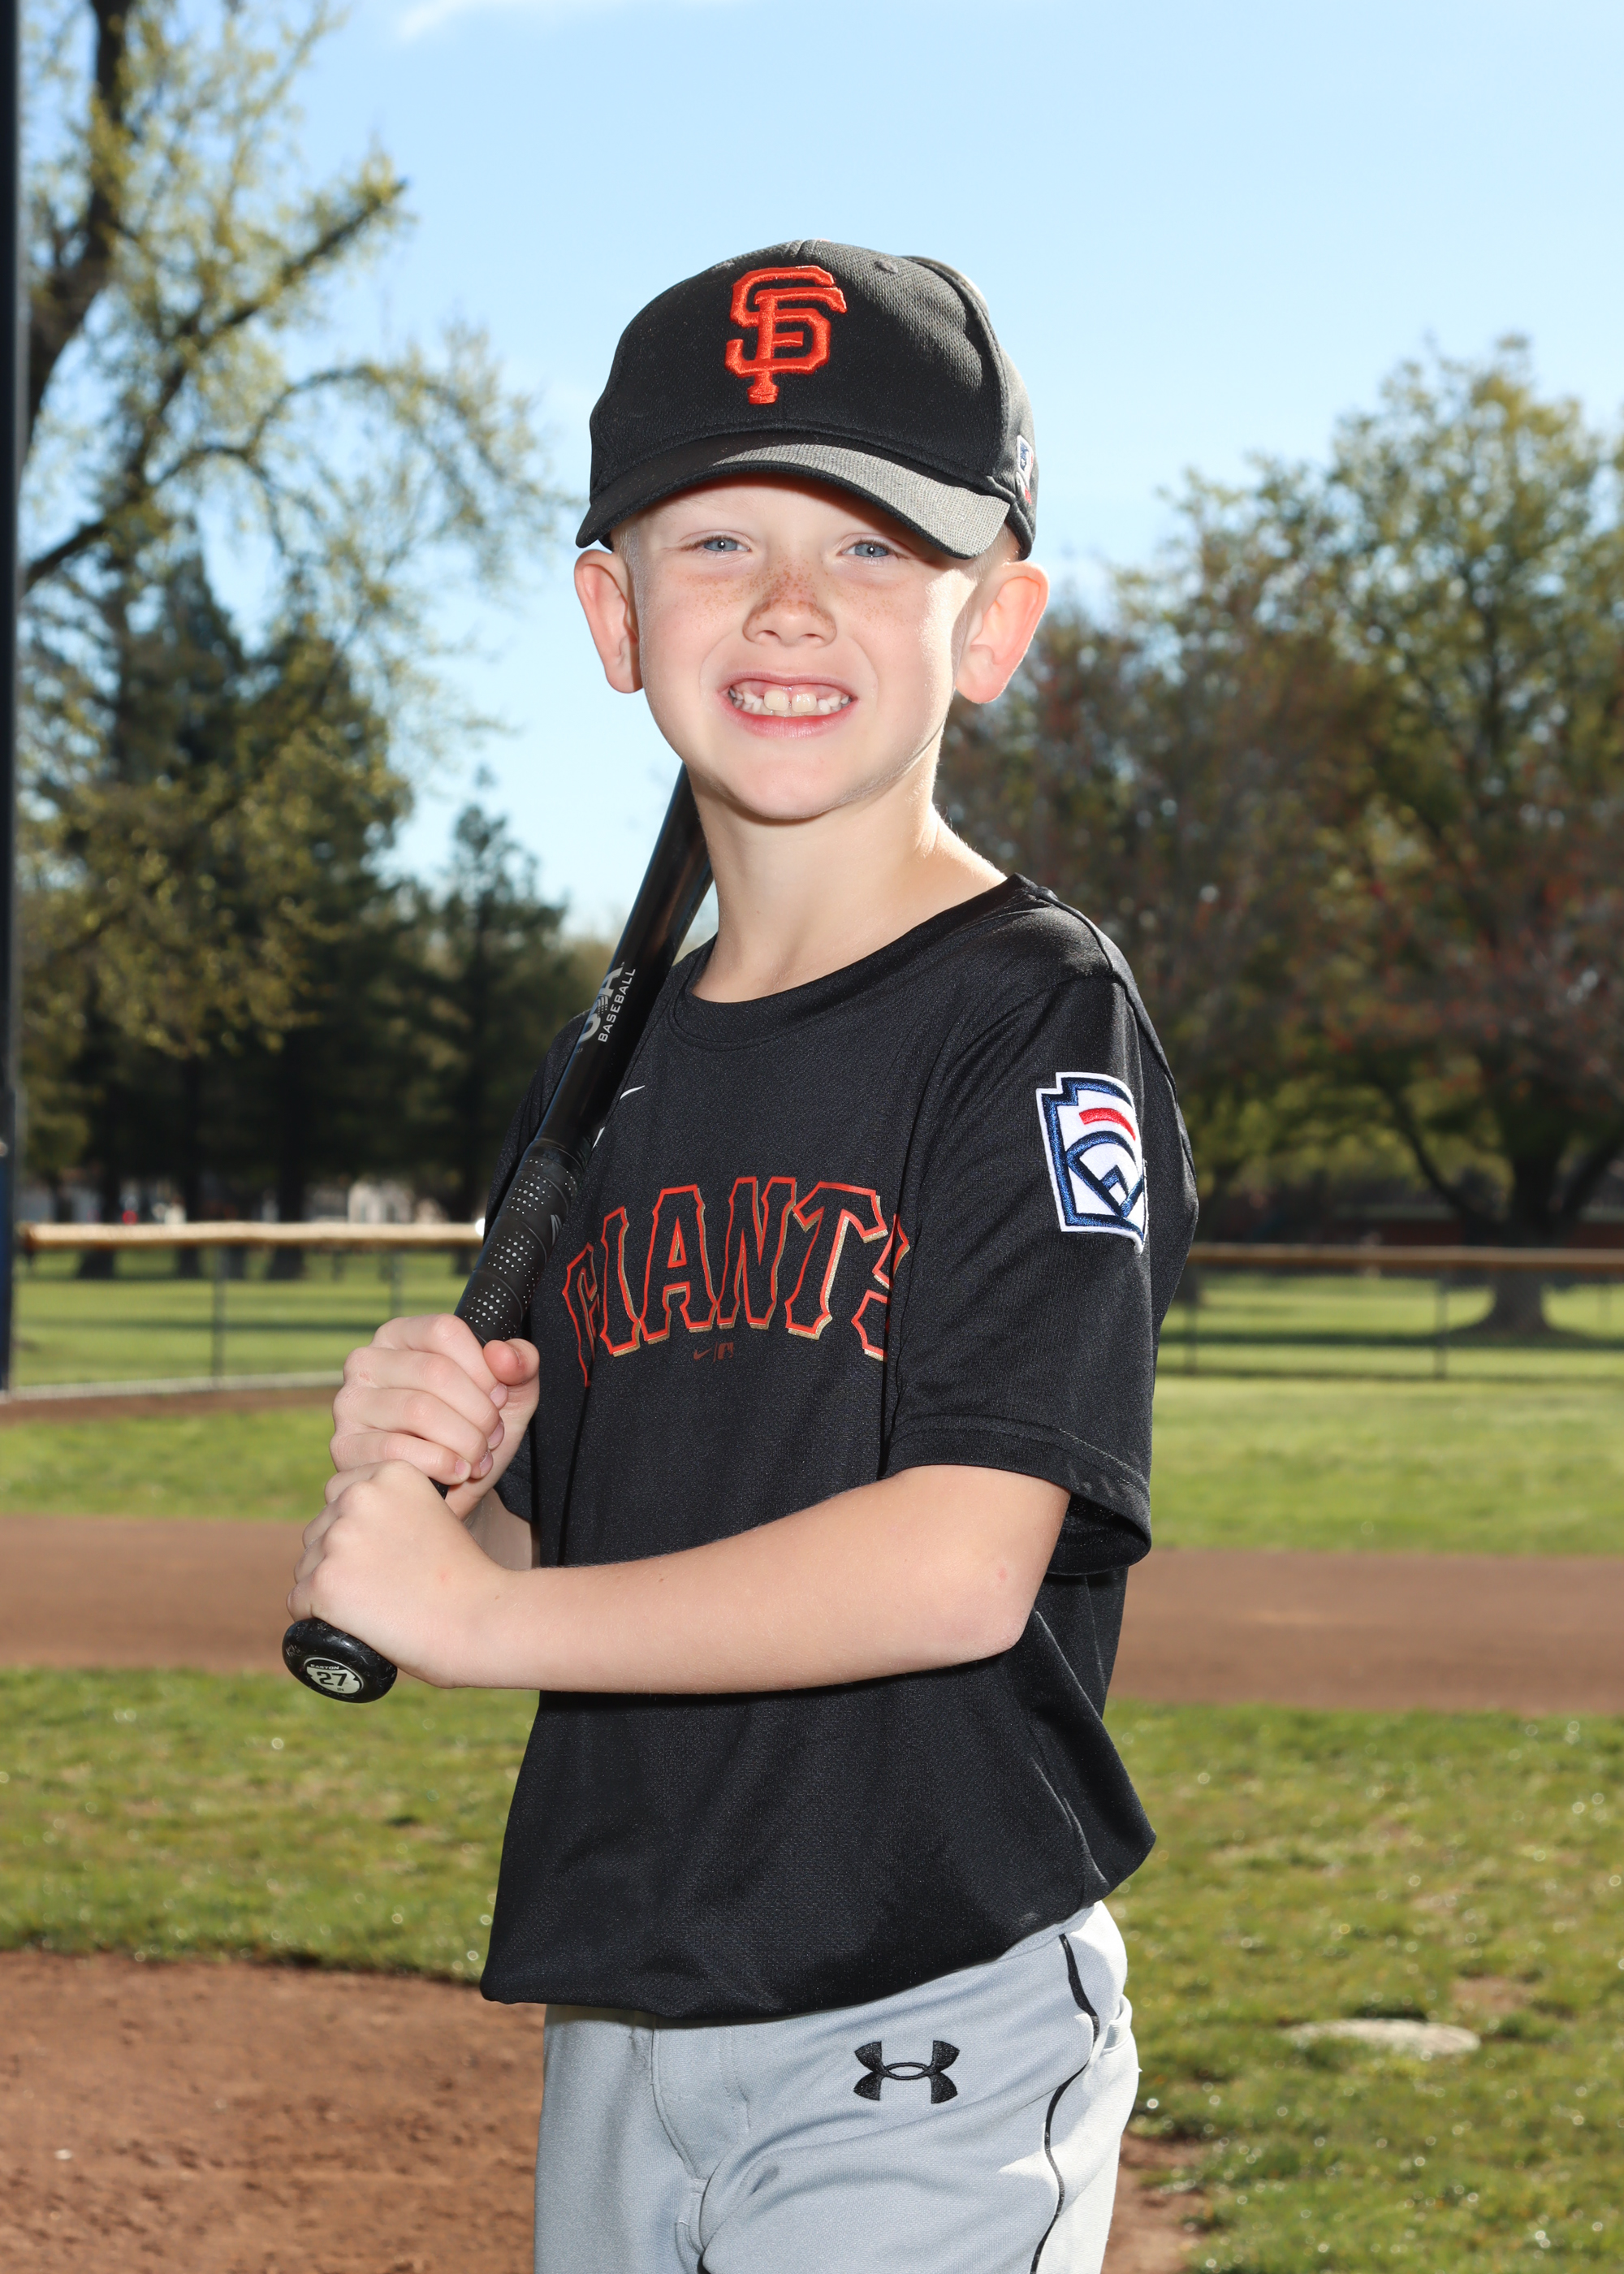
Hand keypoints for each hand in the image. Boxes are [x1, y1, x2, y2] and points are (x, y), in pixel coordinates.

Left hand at [288, 1460, 519, 1685]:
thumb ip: (395, 1511)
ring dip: (328, 1587)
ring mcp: (339, 1538)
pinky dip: (317, 1617)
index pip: (341, 1494)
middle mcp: (360, 1496)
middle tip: (380, 1586)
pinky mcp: (325, 1581)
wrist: (481, 1618)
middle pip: (319, 1531)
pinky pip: (298, 1602)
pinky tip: (349, 1623)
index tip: (381, 1553)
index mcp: (392, 1472)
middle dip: (338, 1557)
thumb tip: (357, 1532)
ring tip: (373, 1606)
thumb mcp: (433, 1516)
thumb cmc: (464, 1578)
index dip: (355, 1528)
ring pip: (307, 1567)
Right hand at [330, 1314, 539, 1517]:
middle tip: (493, 1436)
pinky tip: (457, 1472)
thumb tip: (501, 1354)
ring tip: (478, 1456)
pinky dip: (440, 1464)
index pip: (444, 1331)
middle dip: (478, 1411)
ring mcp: (350, 1403)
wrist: (452, 1490)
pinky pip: (396, 1450)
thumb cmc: (475, 1431)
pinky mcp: (344, 1446)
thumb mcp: (511, 1394)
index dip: (482, 1369)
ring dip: (464, 1440)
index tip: (499, 1398)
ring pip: (419, 1410)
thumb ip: (520, 1364)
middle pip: (435, 1372)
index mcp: (401, 1335)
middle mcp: (367, 1360)